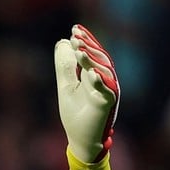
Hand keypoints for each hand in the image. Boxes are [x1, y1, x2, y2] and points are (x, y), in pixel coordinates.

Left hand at [54, 24, 119, 162]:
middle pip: (100, 58)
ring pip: (104, 71)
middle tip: (76, 36)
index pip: (92, 53)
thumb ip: (65, 66)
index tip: (75, 29)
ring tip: (79, 49)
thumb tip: (62, 43)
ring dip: (92, 59)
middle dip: (88, 46)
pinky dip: (99, 82)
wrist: (80, 139)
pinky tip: (90, 73)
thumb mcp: (66, 86)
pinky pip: (107, 91)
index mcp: (94, 75)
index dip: (86, 40)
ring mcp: (107, 92)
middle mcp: (104, 81)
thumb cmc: (76, 114)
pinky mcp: (107, 105)